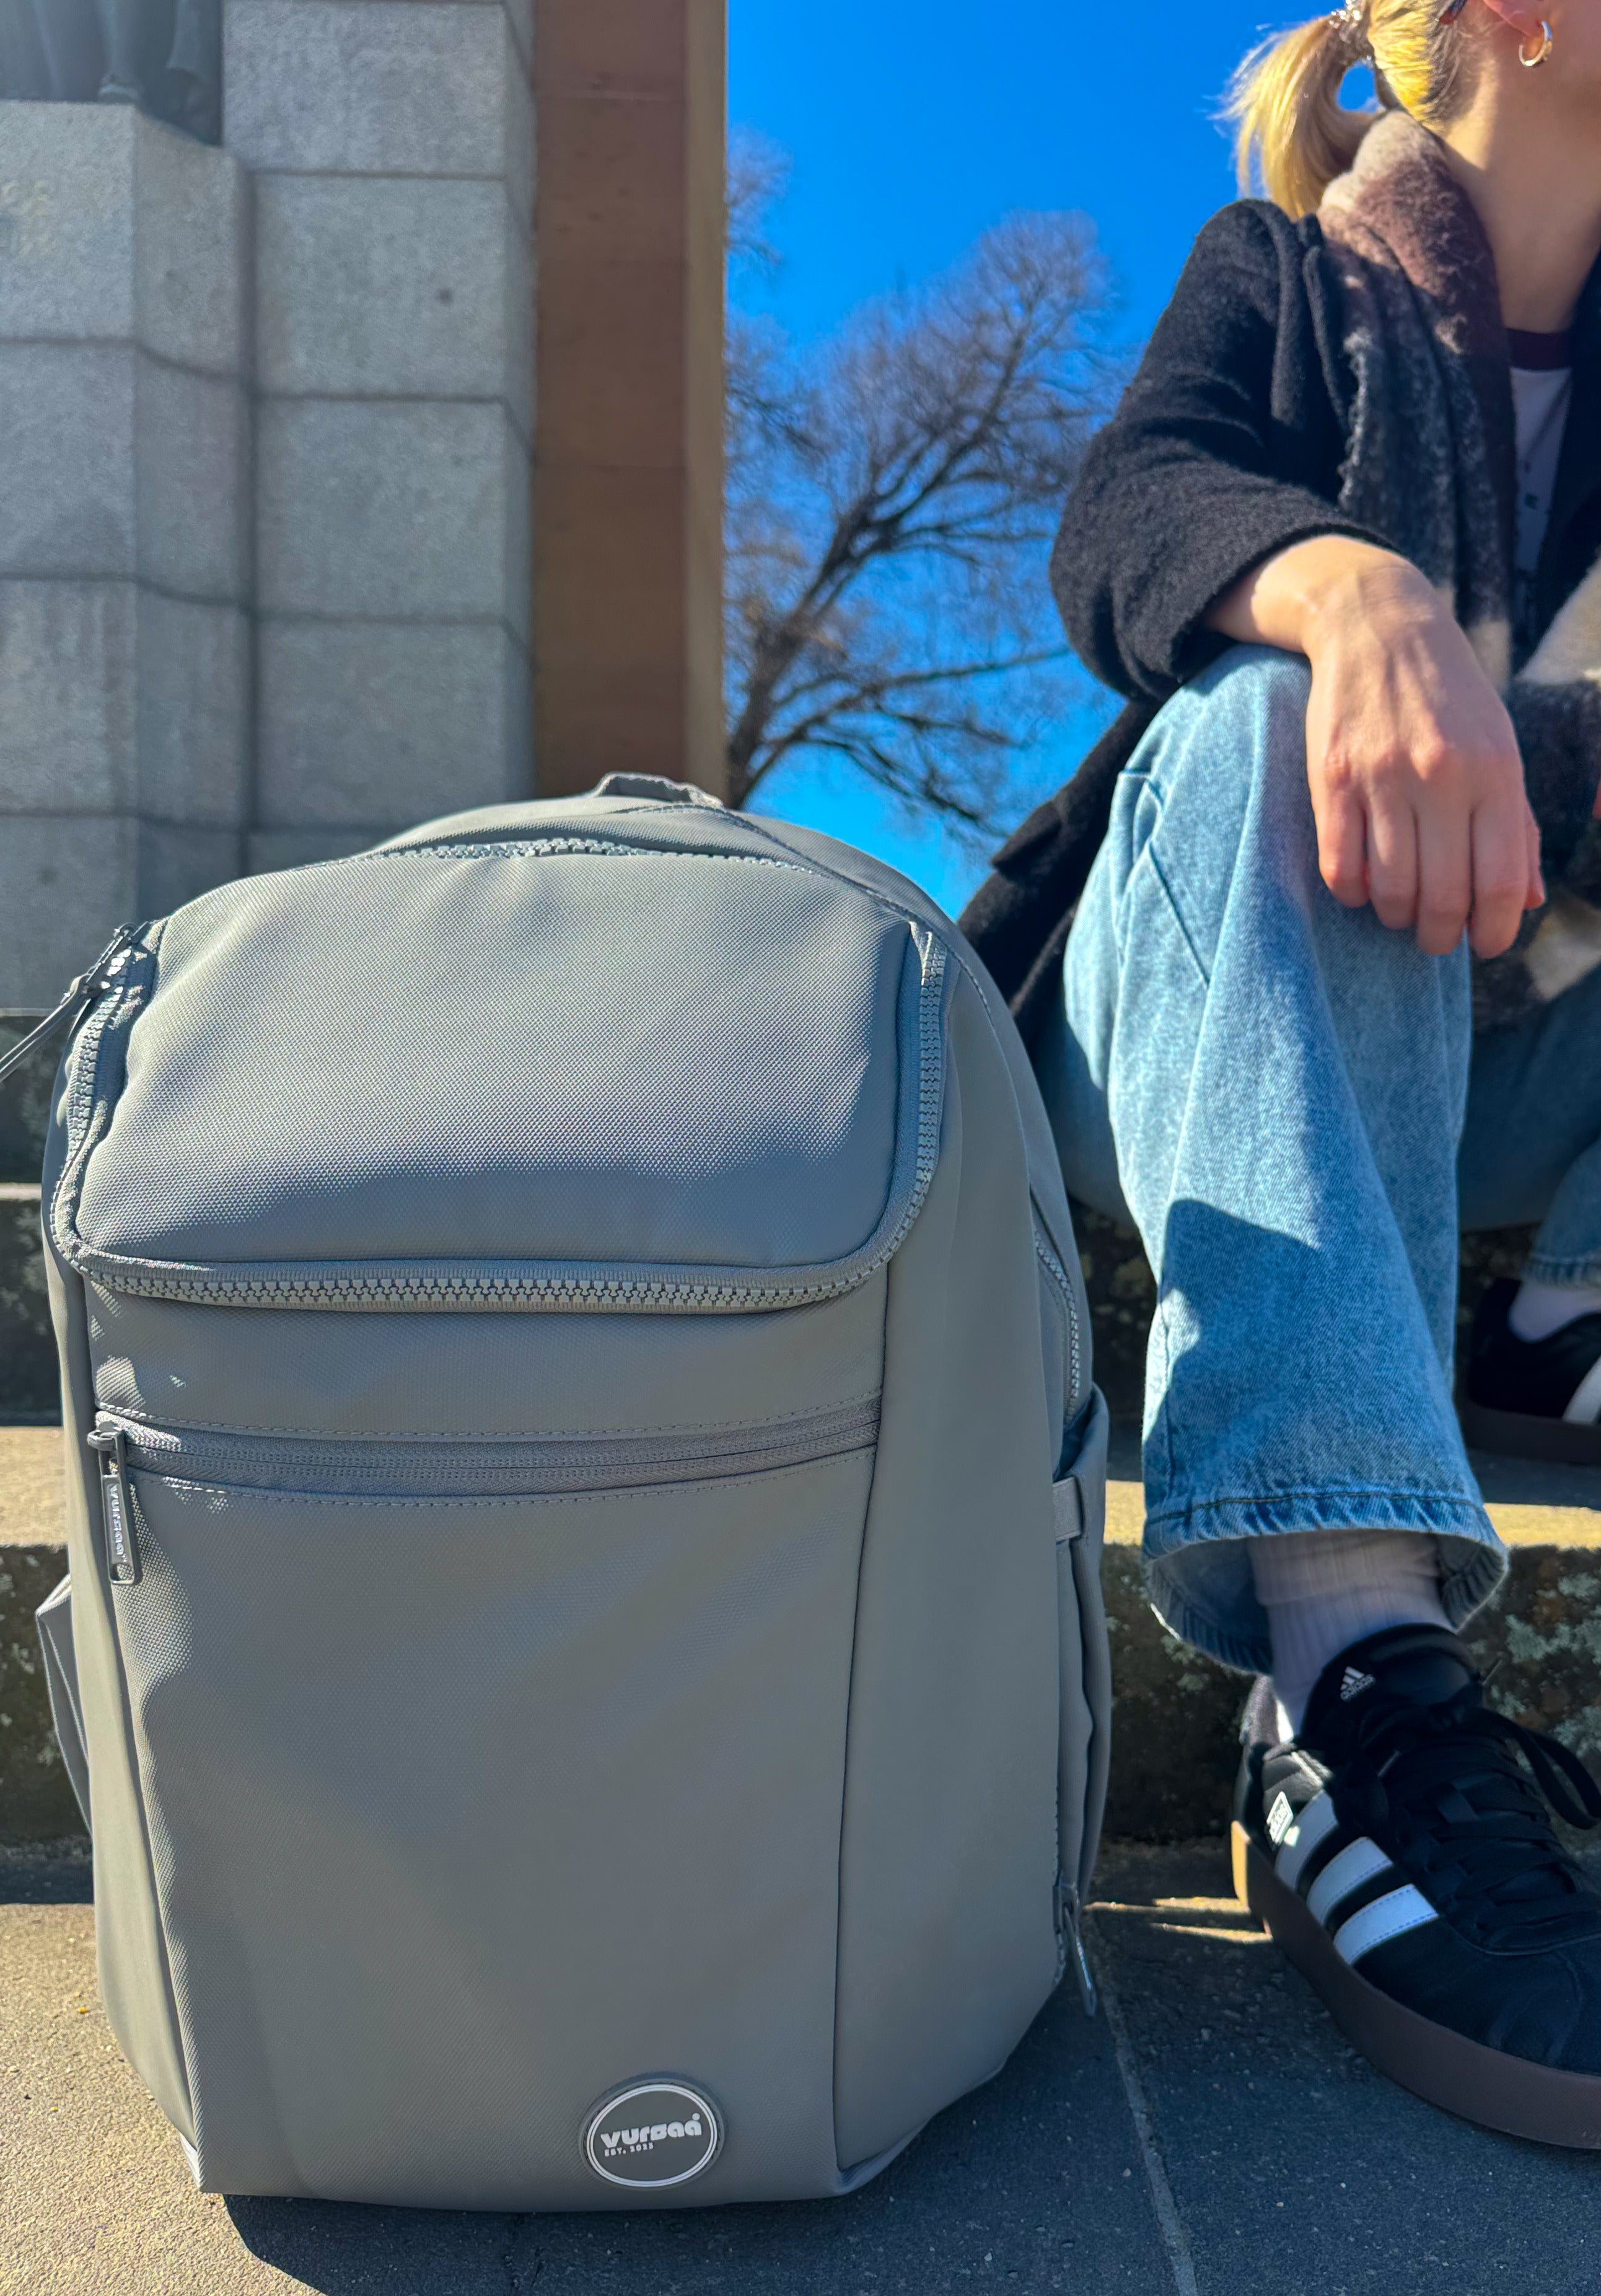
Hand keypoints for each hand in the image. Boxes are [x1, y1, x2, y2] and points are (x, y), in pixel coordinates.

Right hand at [1209, 539, 1543, 957]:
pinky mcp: (1332, 777)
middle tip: (1435, 937)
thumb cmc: (1450, 699)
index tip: (1484, 945)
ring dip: (1396, 917)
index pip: (1501, 880)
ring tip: (1399, 912)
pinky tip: (1361, 887)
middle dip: (1440, 936)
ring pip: (1390, 889)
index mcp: (1496, 771)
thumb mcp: (1500, 748)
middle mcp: (1443, 776)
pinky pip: (1340, 866)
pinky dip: (1351, 893)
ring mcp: (1384, 776)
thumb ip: (1517, 825)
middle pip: (1443, 896)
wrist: (1379, 626)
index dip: (1494, 931)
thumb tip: (1526, 901)